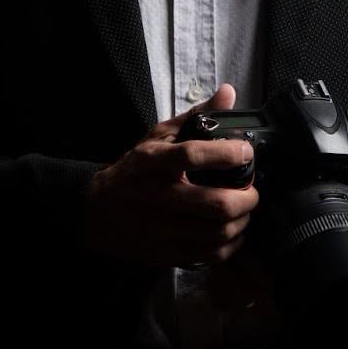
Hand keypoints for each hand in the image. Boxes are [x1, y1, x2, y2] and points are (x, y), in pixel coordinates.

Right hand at [81, 83, 258, 267]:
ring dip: (242, 222)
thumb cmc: (132, 171)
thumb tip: (228, 93)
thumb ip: (195, 116)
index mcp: (153, 162)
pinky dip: (229, 245)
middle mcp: (157, 196)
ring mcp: (161, 229)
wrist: (94, 212)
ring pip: (217, 233)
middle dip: (247, 198)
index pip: (192, 155)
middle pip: (215, 204)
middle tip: (252, 191)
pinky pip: (208, 255)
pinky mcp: (164, 253)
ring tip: (244, 211)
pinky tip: (232, 233)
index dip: (226, 154)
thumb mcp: (157, 137)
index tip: (246, 152)